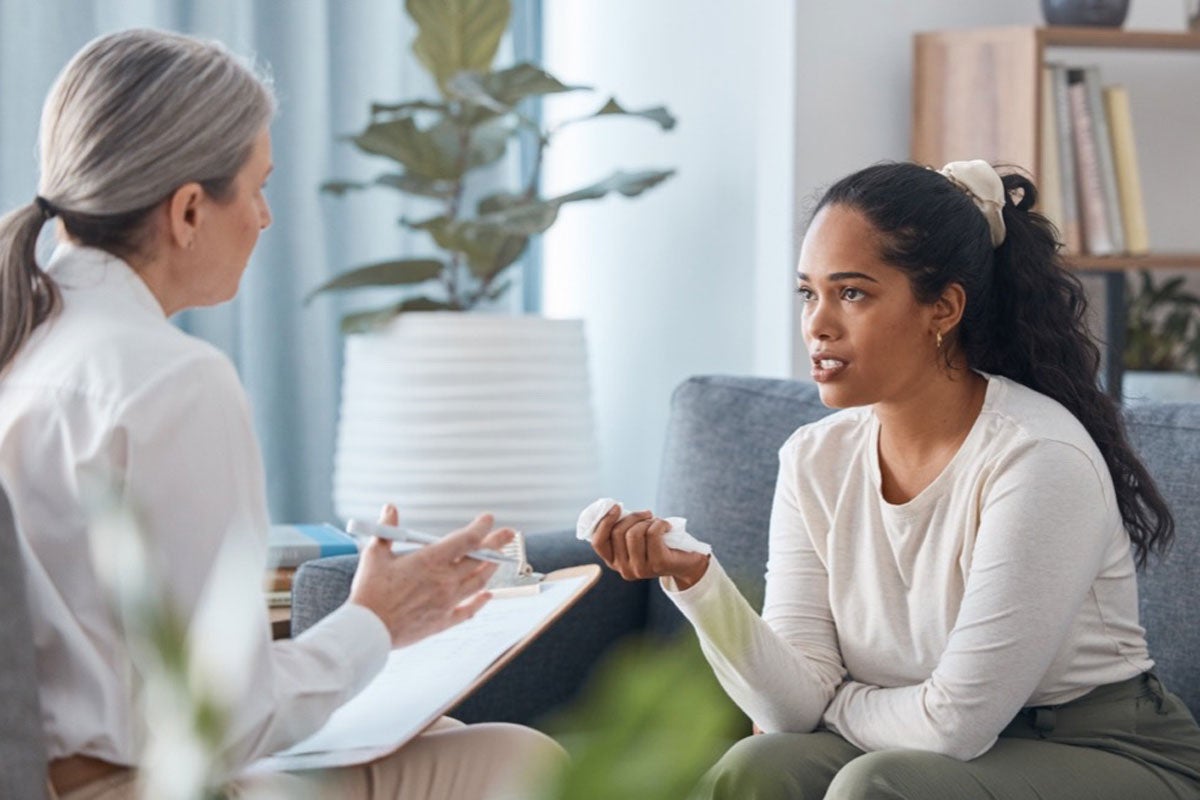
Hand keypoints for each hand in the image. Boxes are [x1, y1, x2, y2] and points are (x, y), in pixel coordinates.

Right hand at [347, 505, 514, 647]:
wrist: (368, 629)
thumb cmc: (369, 591)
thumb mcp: (374, 554)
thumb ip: (387, 529)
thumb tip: (389, 508)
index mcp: (430, 560)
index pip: (466, 539)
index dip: (481, 527)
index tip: (489, 519)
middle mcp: (444, 580)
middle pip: (479, 559)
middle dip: (496, 544)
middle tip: (509, 534)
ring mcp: (446, 601)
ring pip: (478, 582)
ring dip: (491, 569)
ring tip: (498, 560)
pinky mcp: (442, 621)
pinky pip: (468, 610)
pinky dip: (480, 602)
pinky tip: (488, 596)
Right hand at [589, 504, 708, 589]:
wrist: (686, 563)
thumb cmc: (658, 544)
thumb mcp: (635, 537)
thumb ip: (621, 528)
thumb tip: (611, 507)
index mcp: (614, 562)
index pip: (598, 542)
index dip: (604, 521)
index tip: (616, 506)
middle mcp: (624, 569)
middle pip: (618, 532)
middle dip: (633, 516)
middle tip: (646, 514)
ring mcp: (640, 569)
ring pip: (634, 533)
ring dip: (647, 521)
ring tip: (656, 522)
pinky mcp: (658, 564)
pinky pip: (652, 533)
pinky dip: (660, 523)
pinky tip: (667, 527)